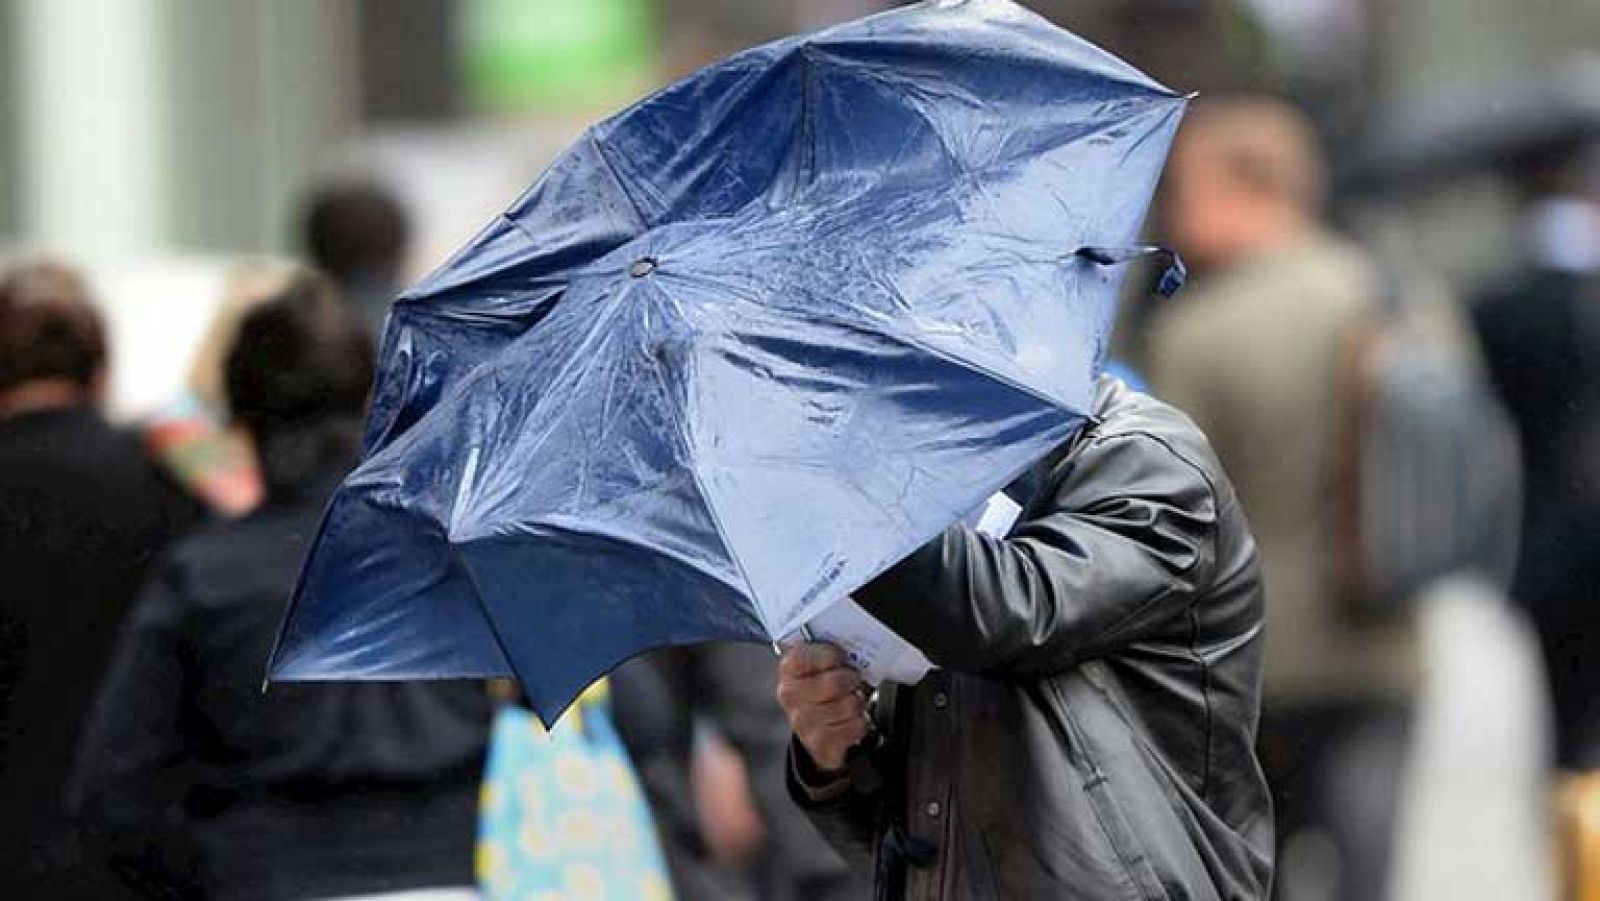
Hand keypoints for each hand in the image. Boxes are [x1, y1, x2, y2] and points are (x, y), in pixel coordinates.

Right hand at [776, 643, 868, 773]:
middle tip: (853, 679)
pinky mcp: (820, 743)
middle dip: (851, 679)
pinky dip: (860, 722)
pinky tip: (851, 718)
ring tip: (851, 699)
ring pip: (848, 706)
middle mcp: (791, 695)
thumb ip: (828, 650)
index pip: (805, 657)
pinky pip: (855, 727)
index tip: (841, 657)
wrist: (816, 724)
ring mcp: (803, 721)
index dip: (830, 655)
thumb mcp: (820, 663)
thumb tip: (850, 644)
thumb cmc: (822, 685)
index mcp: (789, 669)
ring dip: (857, 702)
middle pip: (834, 683)